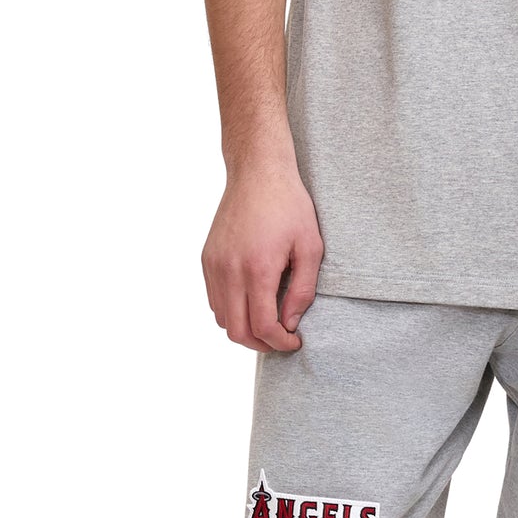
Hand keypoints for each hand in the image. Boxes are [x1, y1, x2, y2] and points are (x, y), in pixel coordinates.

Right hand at [201, 155, 323, 353]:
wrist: (257, 173)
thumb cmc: (289, 206)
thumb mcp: (310, 247)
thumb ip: (302, 290)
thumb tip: (290, 322)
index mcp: (258, 268)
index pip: (262, 326)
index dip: (279, 343)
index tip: (294, 341)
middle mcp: (229, 270)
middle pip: (237, 331)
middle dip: (261, 344)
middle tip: (280, 339)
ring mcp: (214, 265)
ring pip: (221, 318)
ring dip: (244, 329)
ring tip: (267, 322)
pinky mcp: (207, 259)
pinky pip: (214, 299)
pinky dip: (231, 311)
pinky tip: (251, 302)